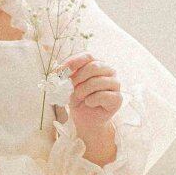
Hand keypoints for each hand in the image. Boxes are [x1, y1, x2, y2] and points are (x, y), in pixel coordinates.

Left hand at [62, 52, 122, 166]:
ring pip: (97, 81)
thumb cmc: (79, 98)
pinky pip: (103, 95)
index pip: (88, 56)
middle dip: (78, 78)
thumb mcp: (69, 83)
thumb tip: (58, 70)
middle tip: (70, 87)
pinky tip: (89, 103)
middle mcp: (109, 71)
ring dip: (83, 91)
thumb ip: (66, 74)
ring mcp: (115, 84)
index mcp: (98, 63)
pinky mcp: (117, 98)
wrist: (85, 118)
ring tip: (80, 97)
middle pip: (94, 67)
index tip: (61, 71)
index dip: (74, 62)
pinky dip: (91, 100)